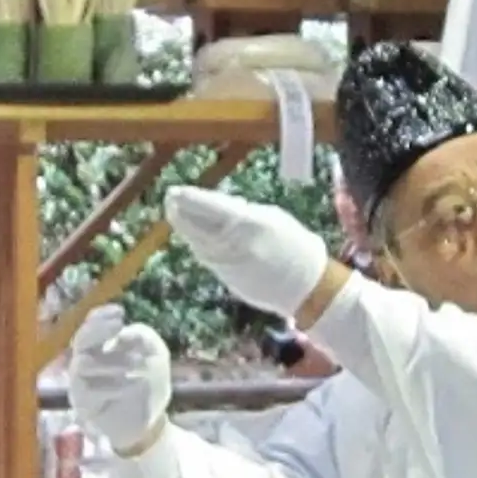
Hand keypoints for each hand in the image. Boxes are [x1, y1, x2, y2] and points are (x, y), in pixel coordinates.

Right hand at [64, 304, 171, 455]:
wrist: (149, 424)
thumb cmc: (149, 386)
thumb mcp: (156, 355)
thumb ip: (144, 336)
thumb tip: (123, 332)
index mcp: (101, 346)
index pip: (92, 324)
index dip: (101, 316)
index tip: (120, 312)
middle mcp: (86, 361)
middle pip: (81, 339)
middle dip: (98, 330)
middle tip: (119, 327)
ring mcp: (80, 383)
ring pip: (83, 363)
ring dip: (111, 361)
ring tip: (137, 363)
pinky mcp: (82, 405)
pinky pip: (89, 390)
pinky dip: (113, 386)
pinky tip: (133, 384)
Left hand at [167, 187, 333, 317]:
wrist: (306, 287)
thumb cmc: (295, 245)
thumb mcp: (272, 218)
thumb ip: (242, 212)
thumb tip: (216, 206)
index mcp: (247, 223)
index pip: (208, 207)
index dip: (187, 199)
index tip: (173, 191)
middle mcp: (232, 244)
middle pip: (194, 226)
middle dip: (178, 212)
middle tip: (170, 200)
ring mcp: (227, 264)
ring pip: (197, 242)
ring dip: (186, 227)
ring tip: (178, 213)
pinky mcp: (226, 279)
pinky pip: (207, 257)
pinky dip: (200, 243)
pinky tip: (198, 235)